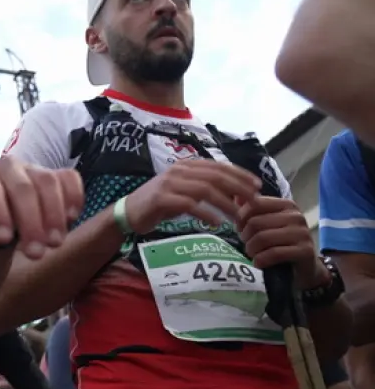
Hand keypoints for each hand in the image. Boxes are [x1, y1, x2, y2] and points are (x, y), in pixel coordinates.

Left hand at [0, 155, 82, 270]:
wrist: (11, 214)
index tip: (3, 240)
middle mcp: (9, 167)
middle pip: (22, 188)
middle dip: (30, 222)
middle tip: (35, 254)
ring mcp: (36, 168)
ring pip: (48, 182)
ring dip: (54, 214)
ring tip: (55, 244)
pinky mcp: (60, 174)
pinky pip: (70, 179)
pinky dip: (74, 197)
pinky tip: (72, 219)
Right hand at [124, 159, 261, 233]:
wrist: (130, 212)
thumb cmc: (161, 203)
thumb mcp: (185, 191)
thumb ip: (206, 188)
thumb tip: (236, 193)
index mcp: (187, 165)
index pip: (219, 166)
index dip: (240, 174)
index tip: (257, 186)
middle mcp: (179, 170)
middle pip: (215, 176)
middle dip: (238, 188)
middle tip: (254, 201)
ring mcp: (169, 184)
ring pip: (205, 190)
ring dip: (226, 204)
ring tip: (238, 216)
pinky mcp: (162, 199)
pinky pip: (189, 204)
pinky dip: (206, 213)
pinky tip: (216, 223)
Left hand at [237, 196, 326, 288]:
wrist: (303, 267)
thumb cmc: (280, 243)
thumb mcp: (267, 224)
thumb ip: (253, 210)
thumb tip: (236, 196)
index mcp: (286, 205)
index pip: (255, 204)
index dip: (241, 217)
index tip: (239, 229)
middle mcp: (296, 216)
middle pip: (256, 222)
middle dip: (245, 236)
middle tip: (246, 244)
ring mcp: (302, 233)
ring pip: (263, 238)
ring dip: (251, 249)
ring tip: (252, 253)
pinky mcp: (305, 250)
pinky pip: (274, 253)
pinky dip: (260, 260)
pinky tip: (258, 263)